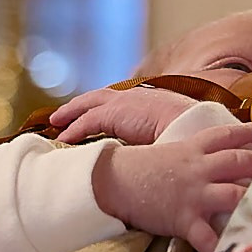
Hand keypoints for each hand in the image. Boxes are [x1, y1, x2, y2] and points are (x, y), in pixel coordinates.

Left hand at [50, 85, 198, 144]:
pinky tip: (63, 138)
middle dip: (80, 106)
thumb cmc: (189, 135)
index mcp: (149, 99)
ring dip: (71, 114)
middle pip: (99, 97)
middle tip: (63, 114)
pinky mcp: (114, 113)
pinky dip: (73, 130)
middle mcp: (134, 96)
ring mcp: (123, 102)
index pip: (119, 101)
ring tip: (57, 123)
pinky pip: (87, 122)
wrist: (195, 127)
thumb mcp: (170, 134)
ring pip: (88, 106)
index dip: (103, 107)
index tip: (92, 113)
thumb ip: (154, 139)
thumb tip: (146, 154)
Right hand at [92, 123, 251, 251]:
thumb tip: (207, 163)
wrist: (107, 180)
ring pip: (233, 195)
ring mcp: (192, 193)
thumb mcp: (165, 154)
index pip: (226, 136)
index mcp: (191, 150)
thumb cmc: (134, 169)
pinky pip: (206, 237)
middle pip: (240, 162)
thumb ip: (189, 157)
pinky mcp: (183, 217)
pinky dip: (219, 250)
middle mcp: (198, 169)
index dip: (250, 132)